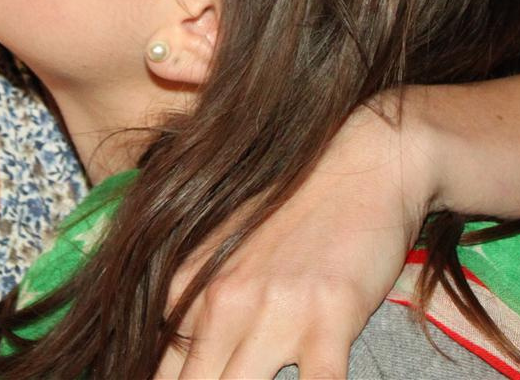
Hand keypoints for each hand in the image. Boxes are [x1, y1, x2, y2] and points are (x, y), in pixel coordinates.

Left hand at [155, 95, 436, 378]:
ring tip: (266, 378)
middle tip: (230, 377)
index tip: (195, 376)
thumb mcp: (225, 246)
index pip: (157, 369)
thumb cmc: (296, 204)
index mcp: (187, 285)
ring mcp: (273, 313)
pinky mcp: (329, 320)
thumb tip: (178, 358)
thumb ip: (195, 302)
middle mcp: (220, 302)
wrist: (363, 161)